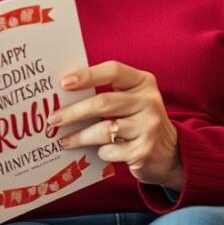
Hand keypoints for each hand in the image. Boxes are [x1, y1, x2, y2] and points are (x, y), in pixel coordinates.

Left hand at [50, 61, 184, 190]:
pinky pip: (110, 150)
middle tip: (53, 119)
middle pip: (103, 102)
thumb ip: (107, 92)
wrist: (171, 153)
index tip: (64, 83)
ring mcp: (149, 126)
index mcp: (143, 82)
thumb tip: (64, 95)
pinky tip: (96, 151)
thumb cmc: (138, 120)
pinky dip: (100, 151)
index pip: (113, 70)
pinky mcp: (144, 150)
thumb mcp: (131, 99)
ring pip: (104, 129)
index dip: (87, 75)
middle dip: (73, 112)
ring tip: (63, 140)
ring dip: (79, 137)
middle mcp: (149, 101)